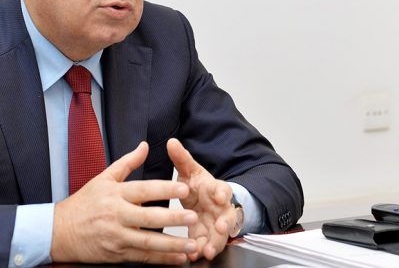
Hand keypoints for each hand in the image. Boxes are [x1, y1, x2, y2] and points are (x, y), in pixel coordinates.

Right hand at [51, 141, 199, 264]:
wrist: (60, 230)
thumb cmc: (84, 203)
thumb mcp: (103, 178)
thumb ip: (127, 163)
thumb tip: (145, 145)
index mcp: (114, 194)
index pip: (143, 190)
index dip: (164, 189)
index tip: (184, 188)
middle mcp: (116, 215)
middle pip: (148, 217)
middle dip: (173, 218)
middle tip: (194, 216)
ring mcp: (117, 236)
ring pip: (148, 241)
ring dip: (172, 244)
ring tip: (192, 245)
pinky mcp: (117, 254)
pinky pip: (143, 257)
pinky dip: (161, 259)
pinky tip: (177, 258)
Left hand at [167, 138, 236, 260]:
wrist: (207, 201)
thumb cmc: (201, 186)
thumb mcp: (191, 171)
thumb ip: (182, 159)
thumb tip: (171, 142)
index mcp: (217, 189)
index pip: (223, 189)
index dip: (222, 192)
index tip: (219, 195)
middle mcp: (220, 208)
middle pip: (227, 216)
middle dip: (225, 223)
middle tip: (219, 228)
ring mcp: (216, 223)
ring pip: (220, 235)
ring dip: (215, 242)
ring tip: (207, 250)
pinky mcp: (208, 236)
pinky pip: (207, 244)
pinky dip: (202, 250)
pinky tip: (194, 256)